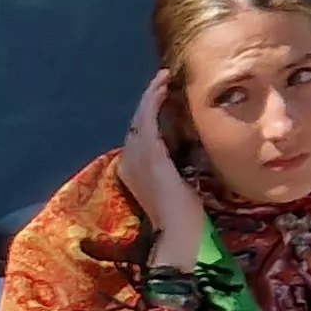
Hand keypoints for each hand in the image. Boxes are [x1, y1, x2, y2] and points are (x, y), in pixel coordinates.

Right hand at [115, 72, 209, 251]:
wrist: (179, 231)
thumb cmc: (182, 217)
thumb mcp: (175, 186)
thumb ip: (171, 168)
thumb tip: (183, 153)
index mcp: (132, 171)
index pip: (138, 136)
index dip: (147, 115)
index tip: (161, 99)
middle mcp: (127, 162)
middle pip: (136, 123)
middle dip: (147, 100)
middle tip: (162, 81)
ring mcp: (135, 157)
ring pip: (139, 117)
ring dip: (151, 95)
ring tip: (163, 79)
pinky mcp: (148, 152)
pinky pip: (147, 118)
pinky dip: (153, 100)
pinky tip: (162, 88)